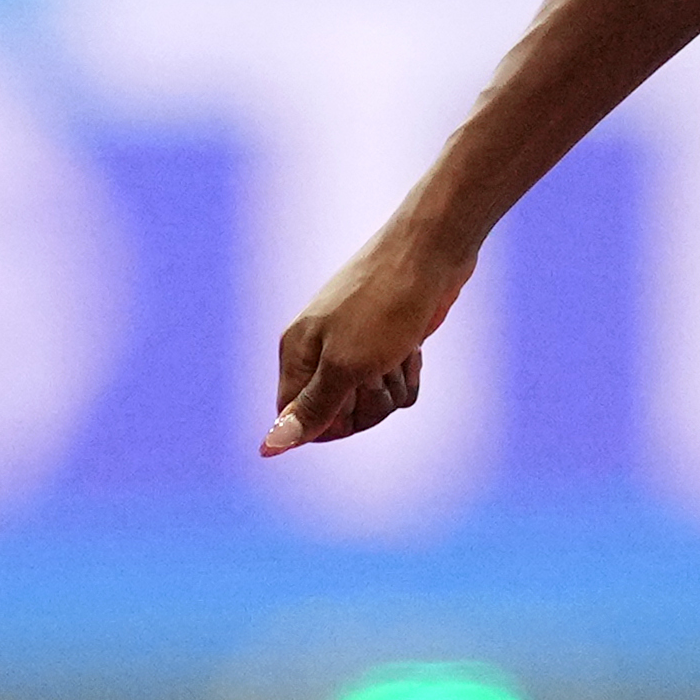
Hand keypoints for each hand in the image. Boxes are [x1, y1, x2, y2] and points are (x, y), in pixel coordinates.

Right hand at [265, 220, 469, 450]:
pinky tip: (413, 349)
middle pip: (336, 416)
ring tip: (398, 353)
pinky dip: (408, 372)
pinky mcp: (386, 343)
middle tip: (379, 373)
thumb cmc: (385, 305)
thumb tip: (268, 447)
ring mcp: (354, 347)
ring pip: (371, 401)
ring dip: (392, 387)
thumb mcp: (346, 366)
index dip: (329, 425)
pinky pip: (394, 383)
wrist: (431, 251)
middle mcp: (319, 352)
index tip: (353, 402)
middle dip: (366, 406)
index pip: (297, 420)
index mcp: (296, 354)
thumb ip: (311, 410)